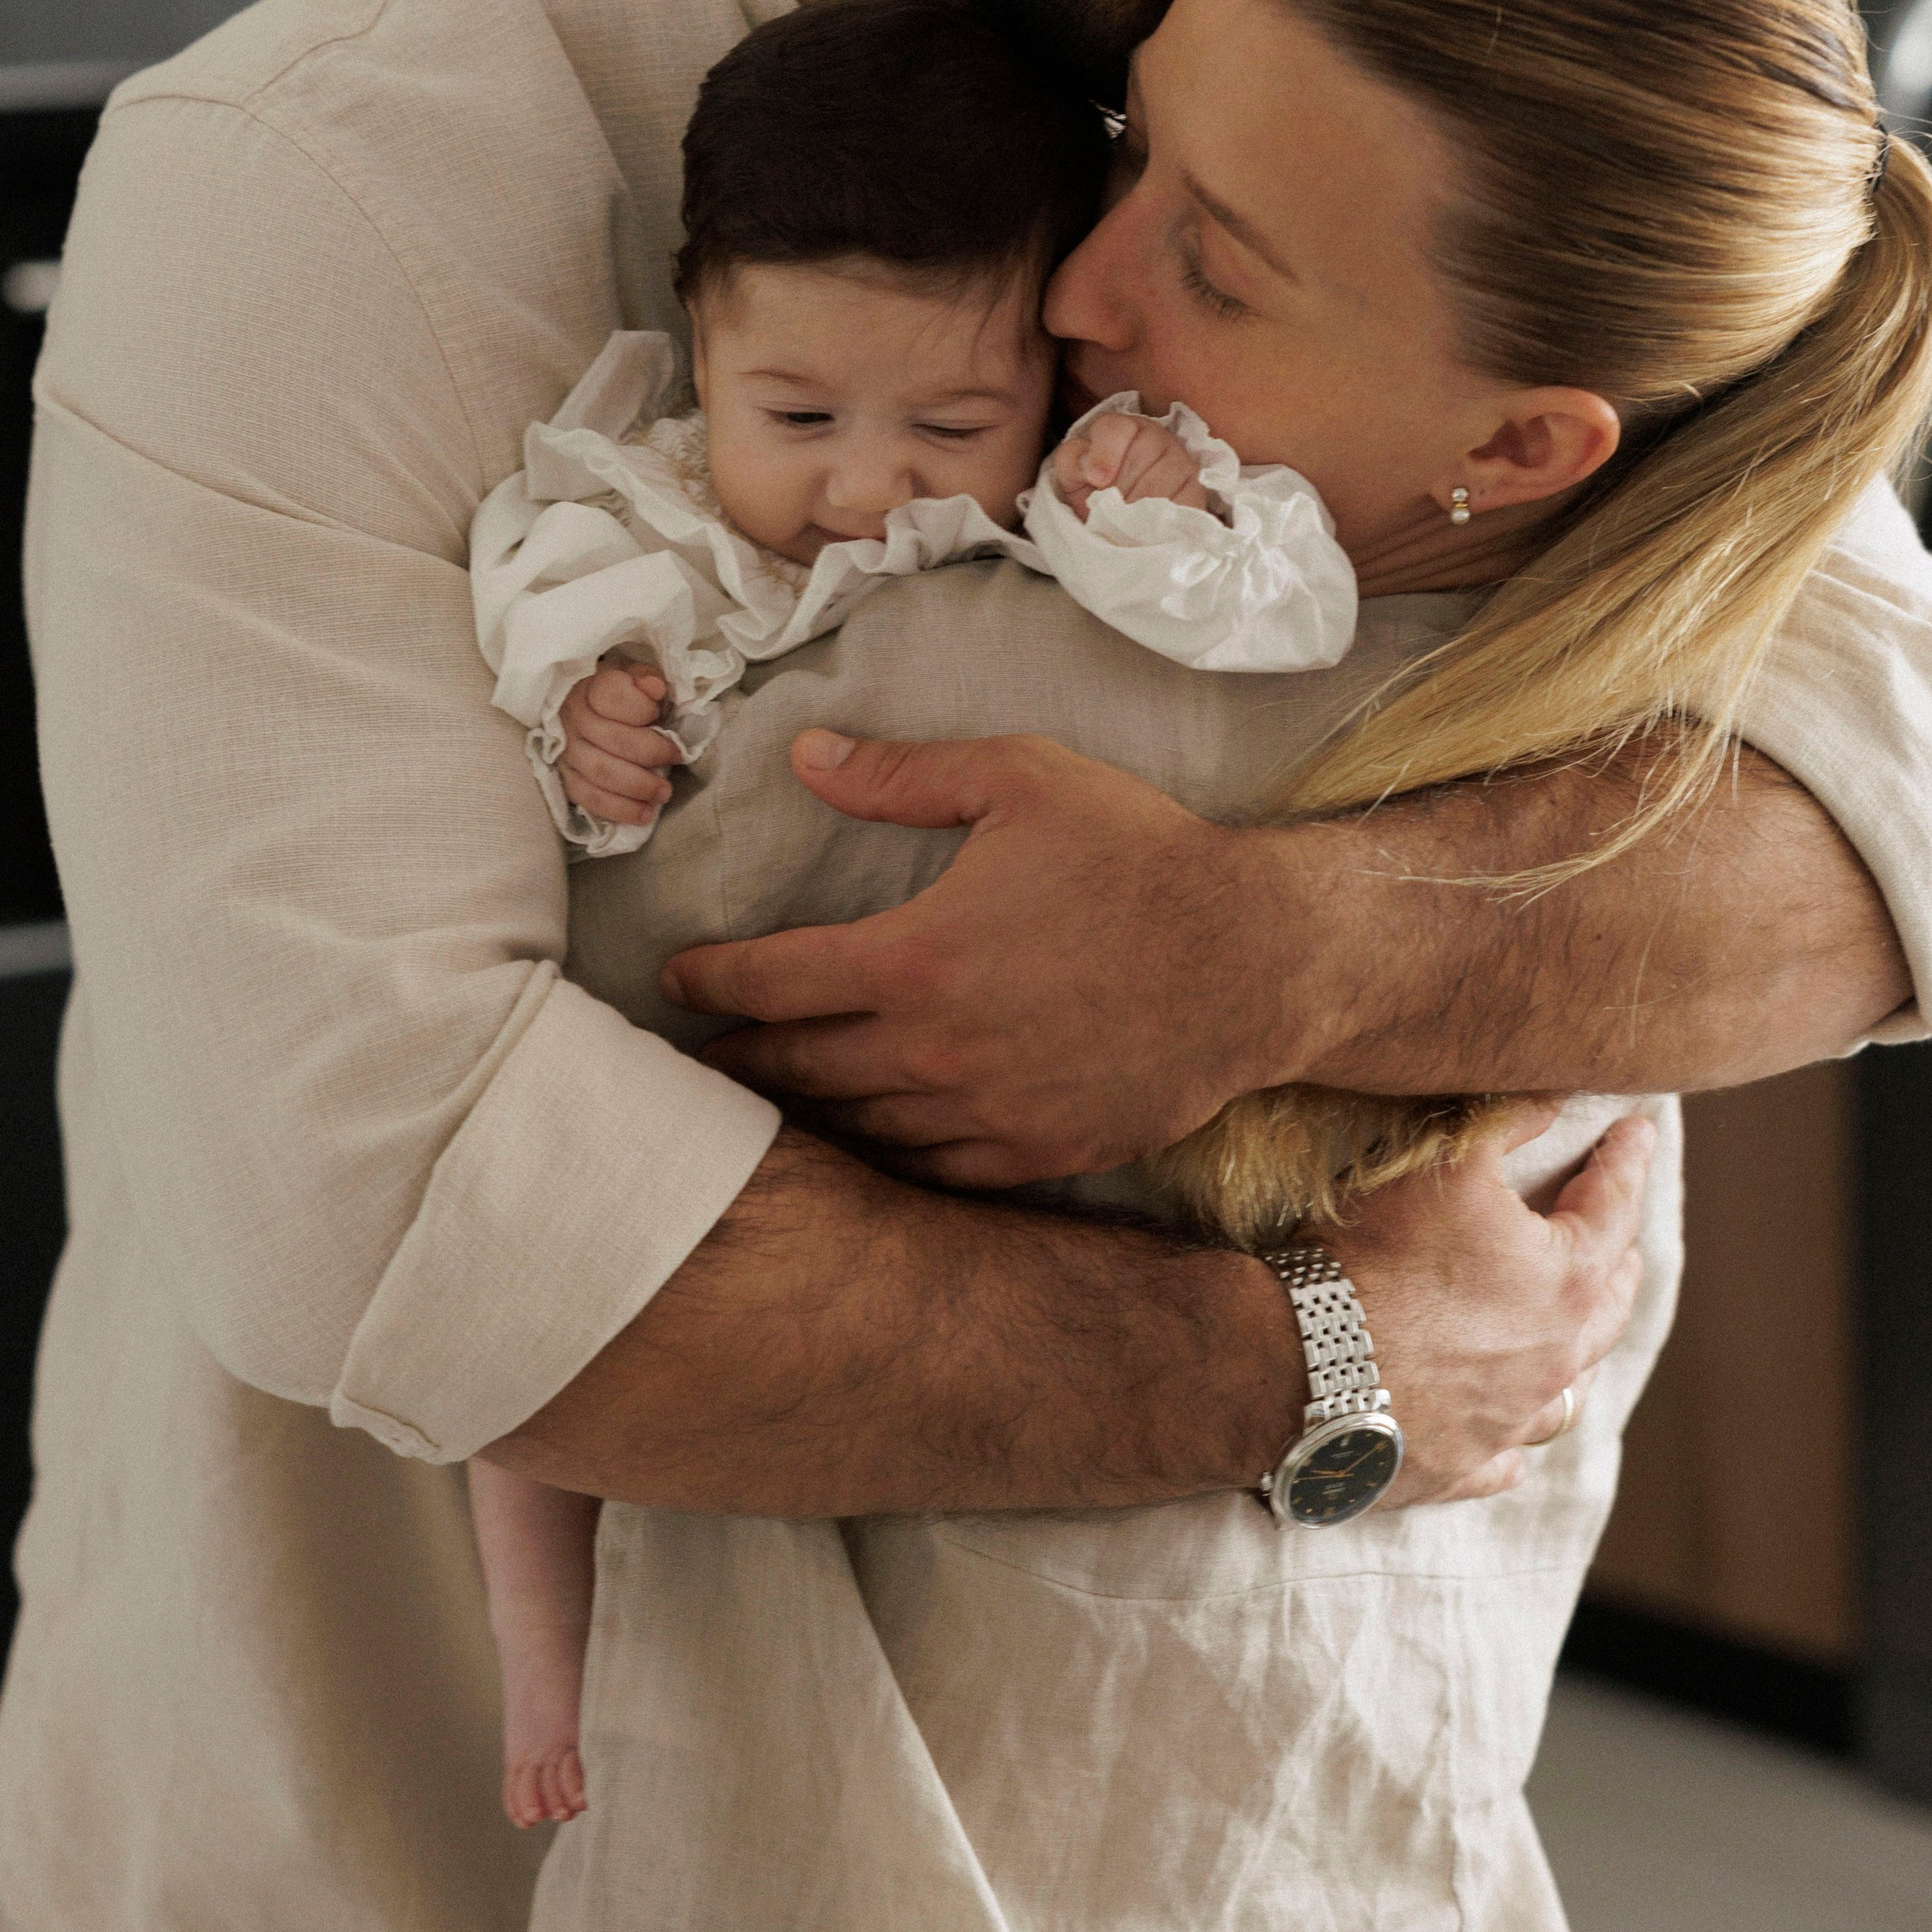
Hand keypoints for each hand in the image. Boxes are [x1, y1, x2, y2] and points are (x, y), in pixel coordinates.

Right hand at [559, 662, 678, 826]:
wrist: (585, 705)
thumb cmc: (619, 691)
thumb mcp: (633, 674)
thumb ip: (646, 677)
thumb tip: (654, 688)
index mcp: (591, 687)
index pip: (612, 695)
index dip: (643, 709)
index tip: (663, 714)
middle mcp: (573, 717)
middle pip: (611, 739)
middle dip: (650, 753)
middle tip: (676, 759)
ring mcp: (566, 750)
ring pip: (599, 773)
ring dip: (636, 787)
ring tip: (663, 793)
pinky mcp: (566, 776)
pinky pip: (587, 798)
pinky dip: (617, 809)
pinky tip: (642, 815)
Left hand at [661, 729, 1297, 1183]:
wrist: (1256, 958)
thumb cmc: (1138, 857)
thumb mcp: (1020, 780)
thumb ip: (902, 775)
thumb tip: (807, 757)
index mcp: (917, 957)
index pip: (772, 981)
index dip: (709, 982)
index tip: (675, 982)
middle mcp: (936, 1049)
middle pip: (796, 1068)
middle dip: (734, 1061)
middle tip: (692, 1060)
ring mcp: (985, 1114)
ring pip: (856, 1129)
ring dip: (798, 1116)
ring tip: (757, 1106)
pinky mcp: (1035, 1155)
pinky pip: (929, 1174)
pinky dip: (881, 1160)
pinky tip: (859, 1145)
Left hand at [1046, 409, 1215, 519]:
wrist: (1125, 533)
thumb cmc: (1099, 500)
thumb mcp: (1075, 480)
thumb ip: (1072, 462)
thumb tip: (1087, 466)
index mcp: (1125, 429)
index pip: (1115, 427)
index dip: (1104, 453)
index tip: (1096, 480)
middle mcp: (1158, 438)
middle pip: (1143, 451)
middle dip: (1121, 487)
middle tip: (1111, 510)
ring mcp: (1182, 463)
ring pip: (1163, 477)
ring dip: (1140, 505)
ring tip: (1127, 523)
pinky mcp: (1198, 492)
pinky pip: (1184, 501)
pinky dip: (1163, 519)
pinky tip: (1150, 529)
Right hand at [1346, 1108, 1651, 1506]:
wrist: (1302, 1365)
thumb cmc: (1378, 1256)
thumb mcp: (1447, 1163)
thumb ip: (1509, 1122)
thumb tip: (1553, 1097)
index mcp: (1565, 1283)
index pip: (1615, 1208)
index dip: (1626, 1163)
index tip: (1638, 1133)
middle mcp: (1553, 1360)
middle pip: (1610, 1306)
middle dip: (1620, 1260)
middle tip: (1621, 1235)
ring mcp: (1508, 1421)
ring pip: (1568, 1391)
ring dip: (1579, 1357)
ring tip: (1577, 1336)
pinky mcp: (1458, 1466)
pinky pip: (1505, 1458)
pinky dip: (1513, 1441)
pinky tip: (1511, 1437)